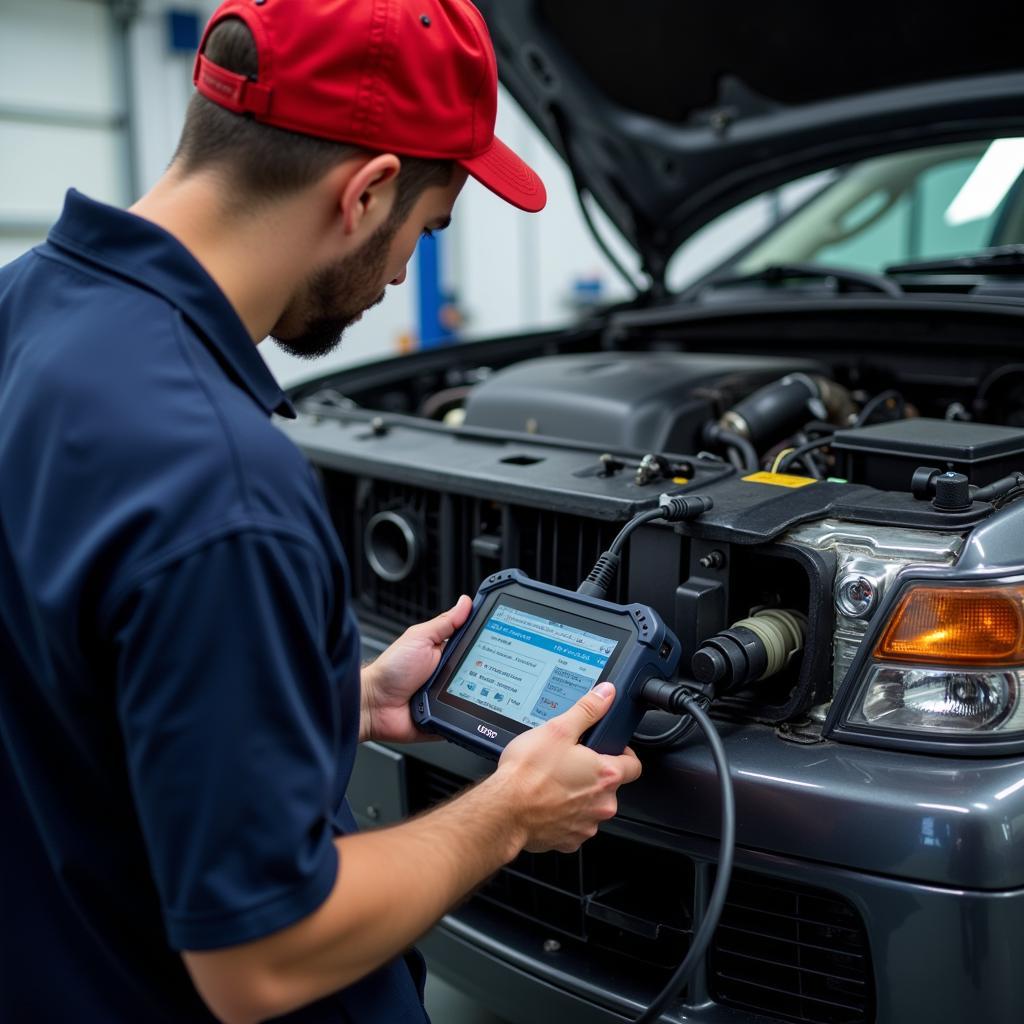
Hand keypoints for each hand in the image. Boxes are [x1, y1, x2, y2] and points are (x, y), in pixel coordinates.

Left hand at [360, 595, 472, 743]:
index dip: (486, 642)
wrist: (374, 704)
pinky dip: (468, 715)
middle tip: (481, 666)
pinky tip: (467, 709)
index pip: (473, 645)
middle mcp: (448, 674)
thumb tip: (466, 602)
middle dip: (485, 669)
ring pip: (476, 695)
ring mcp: (448, 697)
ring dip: (477, 693)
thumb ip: (444, 622)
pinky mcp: (446, 718)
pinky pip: (465, 718)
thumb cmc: (391, 670)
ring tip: (470, 689)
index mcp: (444, 653)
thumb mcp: (420, 638)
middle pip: (479, 671)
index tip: (500, 636)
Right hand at [490, 683, 642, 852]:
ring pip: (590, 806)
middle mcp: (601, 804)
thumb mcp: (558, 729)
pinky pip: (572, 825)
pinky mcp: (568, 841)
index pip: (634, 765)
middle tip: (569, 761)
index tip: (609, 749)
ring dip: (577, 795)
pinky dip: (562, 815)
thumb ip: (587, 710)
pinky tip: (545, 802)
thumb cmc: (528, 774)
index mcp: (605, 775)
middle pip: (609, 786)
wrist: (503, 811)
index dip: (623, 753)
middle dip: (592, 774)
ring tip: (552, 781)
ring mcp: (586, 825)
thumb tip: (606, 694)